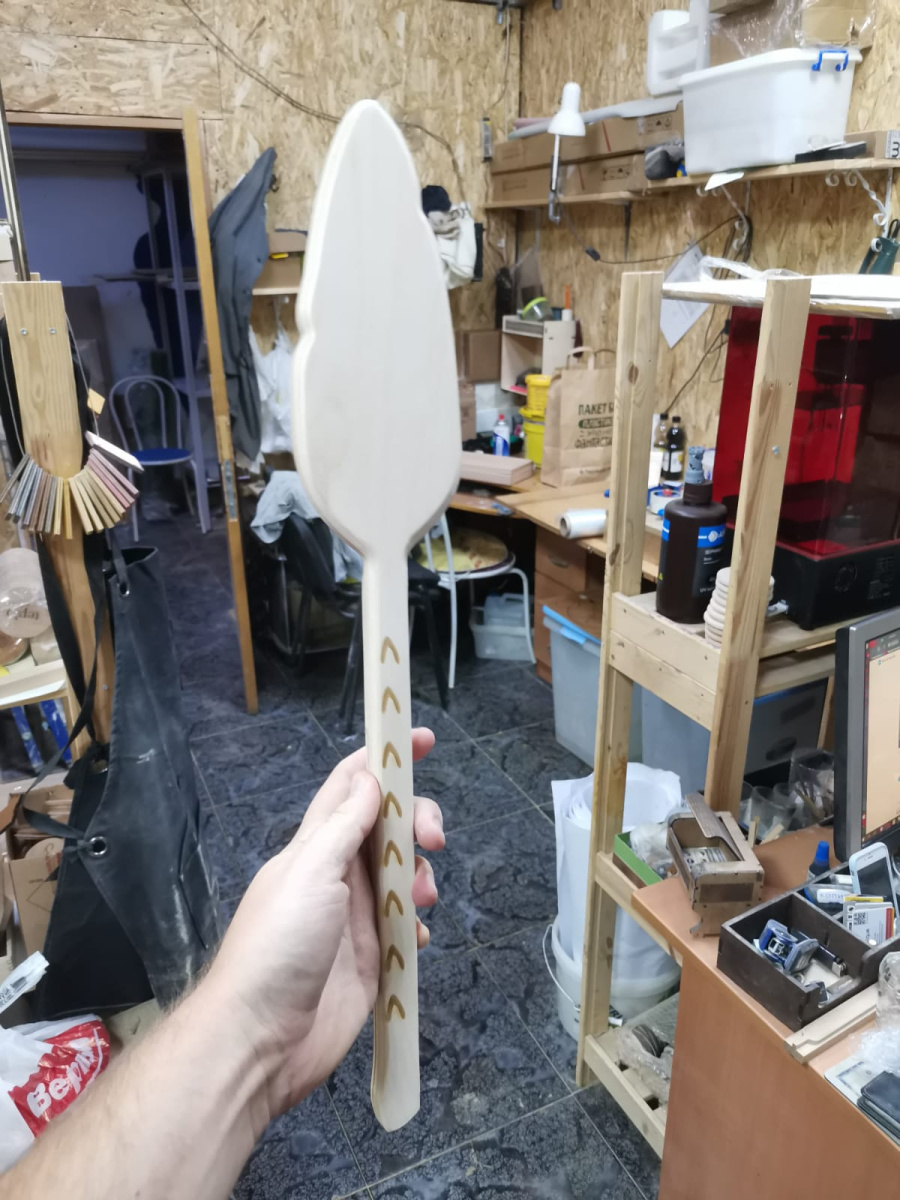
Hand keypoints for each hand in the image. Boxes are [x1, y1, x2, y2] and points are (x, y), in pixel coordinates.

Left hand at [204, 728, 443, 1119]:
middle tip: (434, 839)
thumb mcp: (310, 872)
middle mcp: (337, 875)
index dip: (385, 758)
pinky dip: (420, 927)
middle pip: (389, 829)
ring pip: (405, 877)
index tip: (425, 739)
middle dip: (418, 823)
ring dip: (422, 877)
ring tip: (420, 901)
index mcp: (315, 847)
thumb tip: (369, 776)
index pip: (351, 786)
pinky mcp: (372, 960)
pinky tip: (417, 939)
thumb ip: (343, 825)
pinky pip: (408, 930)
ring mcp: (355, 919)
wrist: (262, 1040)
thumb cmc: (279, 945)